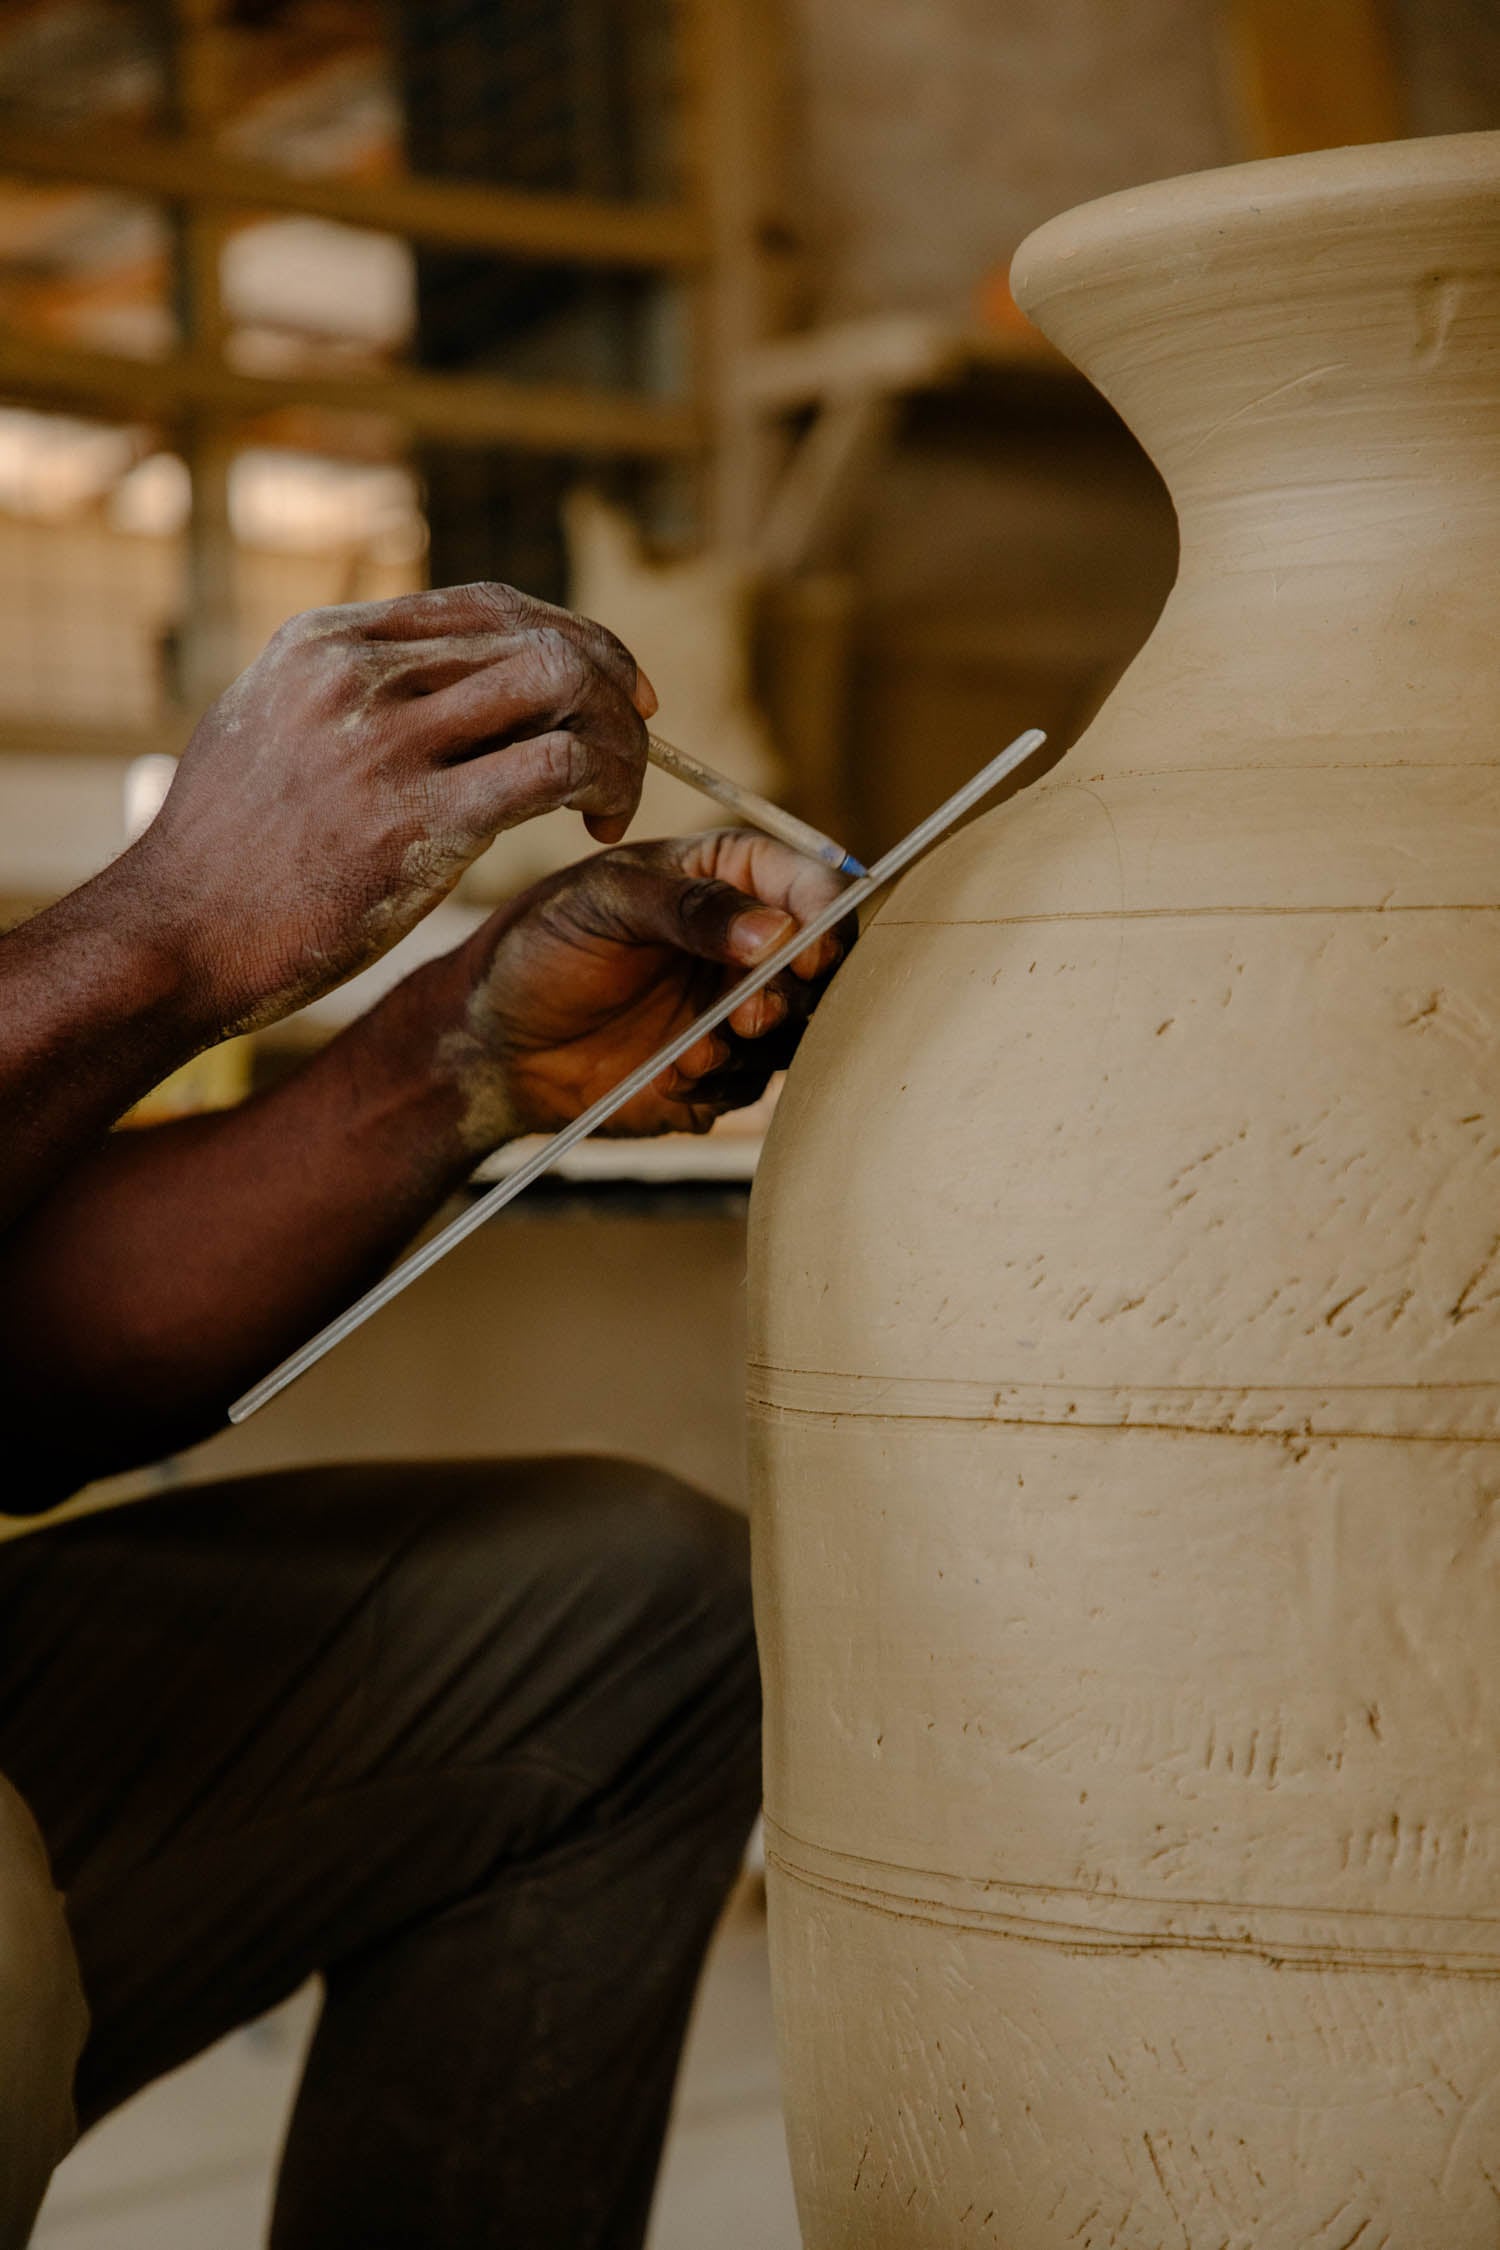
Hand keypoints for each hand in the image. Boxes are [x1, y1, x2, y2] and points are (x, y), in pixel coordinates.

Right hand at [124, 582, 655, 1033]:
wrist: (175, 938)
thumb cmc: (226, 857)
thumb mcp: (268, 731)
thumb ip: (343, 695)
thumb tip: (428, 682)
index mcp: (326, 643)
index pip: (491, 604)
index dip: (572, 636)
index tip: (610, 686)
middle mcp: (359, 674)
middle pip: (541, 636)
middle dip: (613, 685)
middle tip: (636, 741)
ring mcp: (388, 743)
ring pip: (565, 685)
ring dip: (620, 739)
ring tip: (617, 795)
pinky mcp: (418, 821)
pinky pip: (558, 768)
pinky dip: (605, 785)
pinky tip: (600, 825)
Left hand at [437, 831, 854, 1142]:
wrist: (492, 1041)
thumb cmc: (539, 947)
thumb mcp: (603, 903)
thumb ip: (690, 909)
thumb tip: (776, 931)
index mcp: (730, 877)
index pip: (813, 888)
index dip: (825, 920)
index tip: (808, 953)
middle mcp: (747, 944)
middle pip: (824, 968)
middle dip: (794, 995)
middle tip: (748, 1014)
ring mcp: (738, 1010)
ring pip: (798, 1032)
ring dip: (755, 1046)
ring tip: (694, 1049)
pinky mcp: (723, 1073)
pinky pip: (754, 1087)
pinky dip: (722, 1083)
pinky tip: (671, 1073)